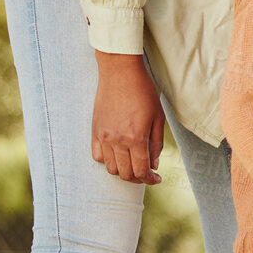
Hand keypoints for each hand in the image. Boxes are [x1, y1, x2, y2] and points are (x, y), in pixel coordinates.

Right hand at [92, 52, 164, 182]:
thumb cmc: (143, 92)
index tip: (156, 179)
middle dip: (138, 179)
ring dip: (123, 171)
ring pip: (111, 168)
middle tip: (146, 174)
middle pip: (126, 174)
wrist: (120, 72)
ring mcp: (104, 137)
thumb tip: (154, 165)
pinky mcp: (94, 131)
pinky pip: (97, 156)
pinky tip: (117, 155)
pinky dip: (107, 160)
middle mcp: (118, 141)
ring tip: (132, 165)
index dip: (150, 180)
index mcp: (137, 138)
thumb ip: (157, 144)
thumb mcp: (158, 117)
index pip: (142, 171)